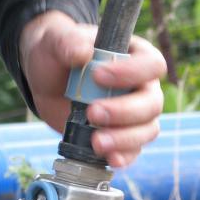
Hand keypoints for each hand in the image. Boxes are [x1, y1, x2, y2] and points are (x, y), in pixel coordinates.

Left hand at [19, 10, 165, 166]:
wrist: (47, 80)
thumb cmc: (59, 54)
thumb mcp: (57, 41)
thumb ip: (68, 42)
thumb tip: (83, 52)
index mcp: (135, 56)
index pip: (151, 65)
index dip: (132, 73)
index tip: (99, 75)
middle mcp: (141, 86)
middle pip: (152, 104)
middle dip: (124, 112)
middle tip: (93, 113)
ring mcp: (134, 114)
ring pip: (147, 130)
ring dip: (124, 139)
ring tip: (96, 141)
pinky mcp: (121, 135)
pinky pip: (133, 150)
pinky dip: (123, 156)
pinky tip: (108, 158)